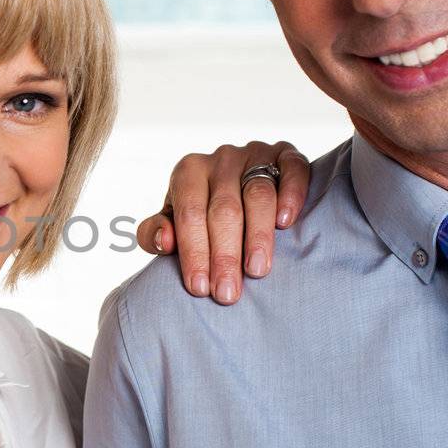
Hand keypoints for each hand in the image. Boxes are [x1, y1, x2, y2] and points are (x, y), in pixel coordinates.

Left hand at [134, 141, 310, 304]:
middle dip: (225, 255)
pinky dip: (291, 194)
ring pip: (258, 194)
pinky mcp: (287, 154)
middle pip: (224, 209)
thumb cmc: (202, 214)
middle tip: (228, 293)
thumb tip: (165, 241)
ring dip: (258, 235)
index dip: (194, 252)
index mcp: (189, 172)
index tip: (200, 288)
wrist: (241, 183)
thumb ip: (155, 233)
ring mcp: (255, 153)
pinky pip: (292, 169)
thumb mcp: (173, 222)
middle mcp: (221, 159)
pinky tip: (286, 222)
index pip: (189, 214)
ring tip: (257, 271)